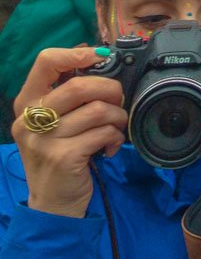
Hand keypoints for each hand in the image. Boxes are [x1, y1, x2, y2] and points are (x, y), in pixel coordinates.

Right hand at [12, 47, 127, 217]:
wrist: (52, 205)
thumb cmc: (59, 155)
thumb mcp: (53, 123)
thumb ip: (67, 93)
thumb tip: (96, 55)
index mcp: (25, 104)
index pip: (45, 61)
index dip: (77, 53)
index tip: (100, 56)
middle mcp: (29, 120)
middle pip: (80, 85)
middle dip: (110, 89)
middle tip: (117, 102)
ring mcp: (44, 140)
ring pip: (97, 109)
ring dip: (117, 116)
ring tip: (116, 127)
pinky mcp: (64, 157)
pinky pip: (103, 132)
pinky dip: (115, 136)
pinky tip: (111, 145)